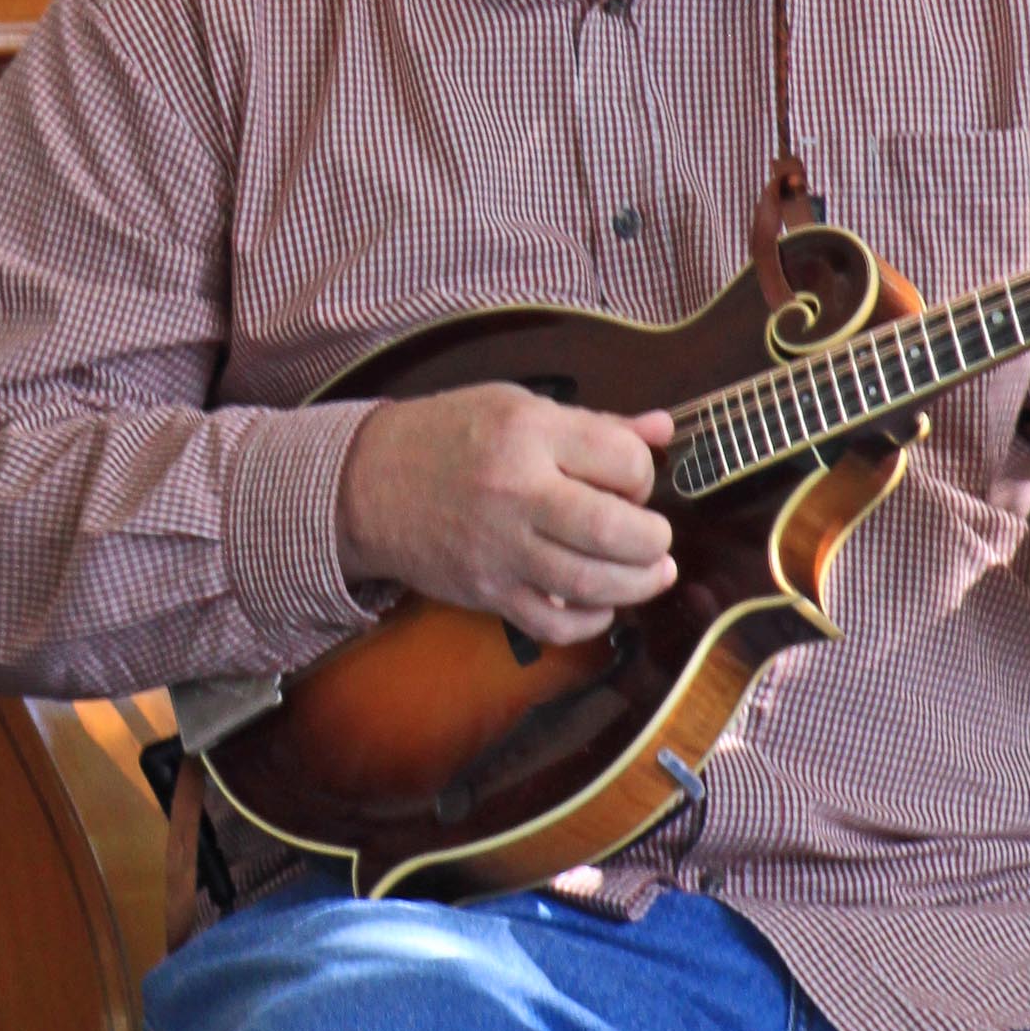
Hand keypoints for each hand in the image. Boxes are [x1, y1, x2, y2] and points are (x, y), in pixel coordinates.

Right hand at [337, 385, 676, 645]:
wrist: (367, 482)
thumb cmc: (447, 436)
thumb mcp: (516, 407)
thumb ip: (594, 424)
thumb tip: (662, 430)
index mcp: (528, 434)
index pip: (624, 462)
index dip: (641, 475)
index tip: (628, 480)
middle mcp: (515, 492)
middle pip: (617, 531)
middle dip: (654, 540)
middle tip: (655, 538)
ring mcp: (499, 548)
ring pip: (593, 584)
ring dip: (639, 584)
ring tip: (651, 572)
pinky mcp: (486, 592)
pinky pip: (555, 624)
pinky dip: (591, 621)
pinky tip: (600, 602)